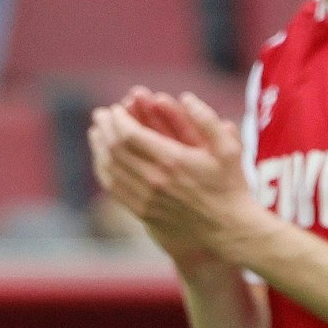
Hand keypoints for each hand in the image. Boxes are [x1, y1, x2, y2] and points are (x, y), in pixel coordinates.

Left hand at [88, 90, 258, 264]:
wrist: (227, 230)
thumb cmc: (230, 186)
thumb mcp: (230, 150)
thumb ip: (207, 120)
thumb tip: (185, 97)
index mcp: (173, 160)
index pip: (130, 134)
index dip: (118, 119)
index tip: (116, 108)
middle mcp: (155, 179)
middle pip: (115, 148)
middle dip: (105, 128)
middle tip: (101, 114)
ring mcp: (146, 197)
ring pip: (109, 167)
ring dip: (99, 146)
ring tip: (97, 132)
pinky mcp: (142, 211)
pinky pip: (113, 187)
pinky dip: (103, 169)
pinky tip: (103, 158)